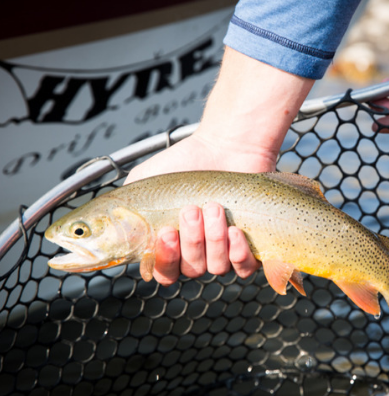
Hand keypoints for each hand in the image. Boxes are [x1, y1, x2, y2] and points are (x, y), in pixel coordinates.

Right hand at [124, 133, 271, 284]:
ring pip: (215, 267)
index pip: (164, 272)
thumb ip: (124, 208)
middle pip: (190, 269)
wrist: (225, 146)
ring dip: (213, 239)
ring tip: (214, 208)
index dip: (164, 260)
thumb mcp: (144, 181)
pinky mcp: (250, 246)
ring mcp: (223, 251)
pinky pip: (244, 267)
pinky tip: (235, 230)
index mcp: (172, 245)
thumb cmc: (185, 163)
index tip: (166, 233)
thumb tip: (109, 231)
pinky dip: (239, 253)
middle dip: (191, 241)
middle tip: (192, 209)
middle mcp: (197, 253)